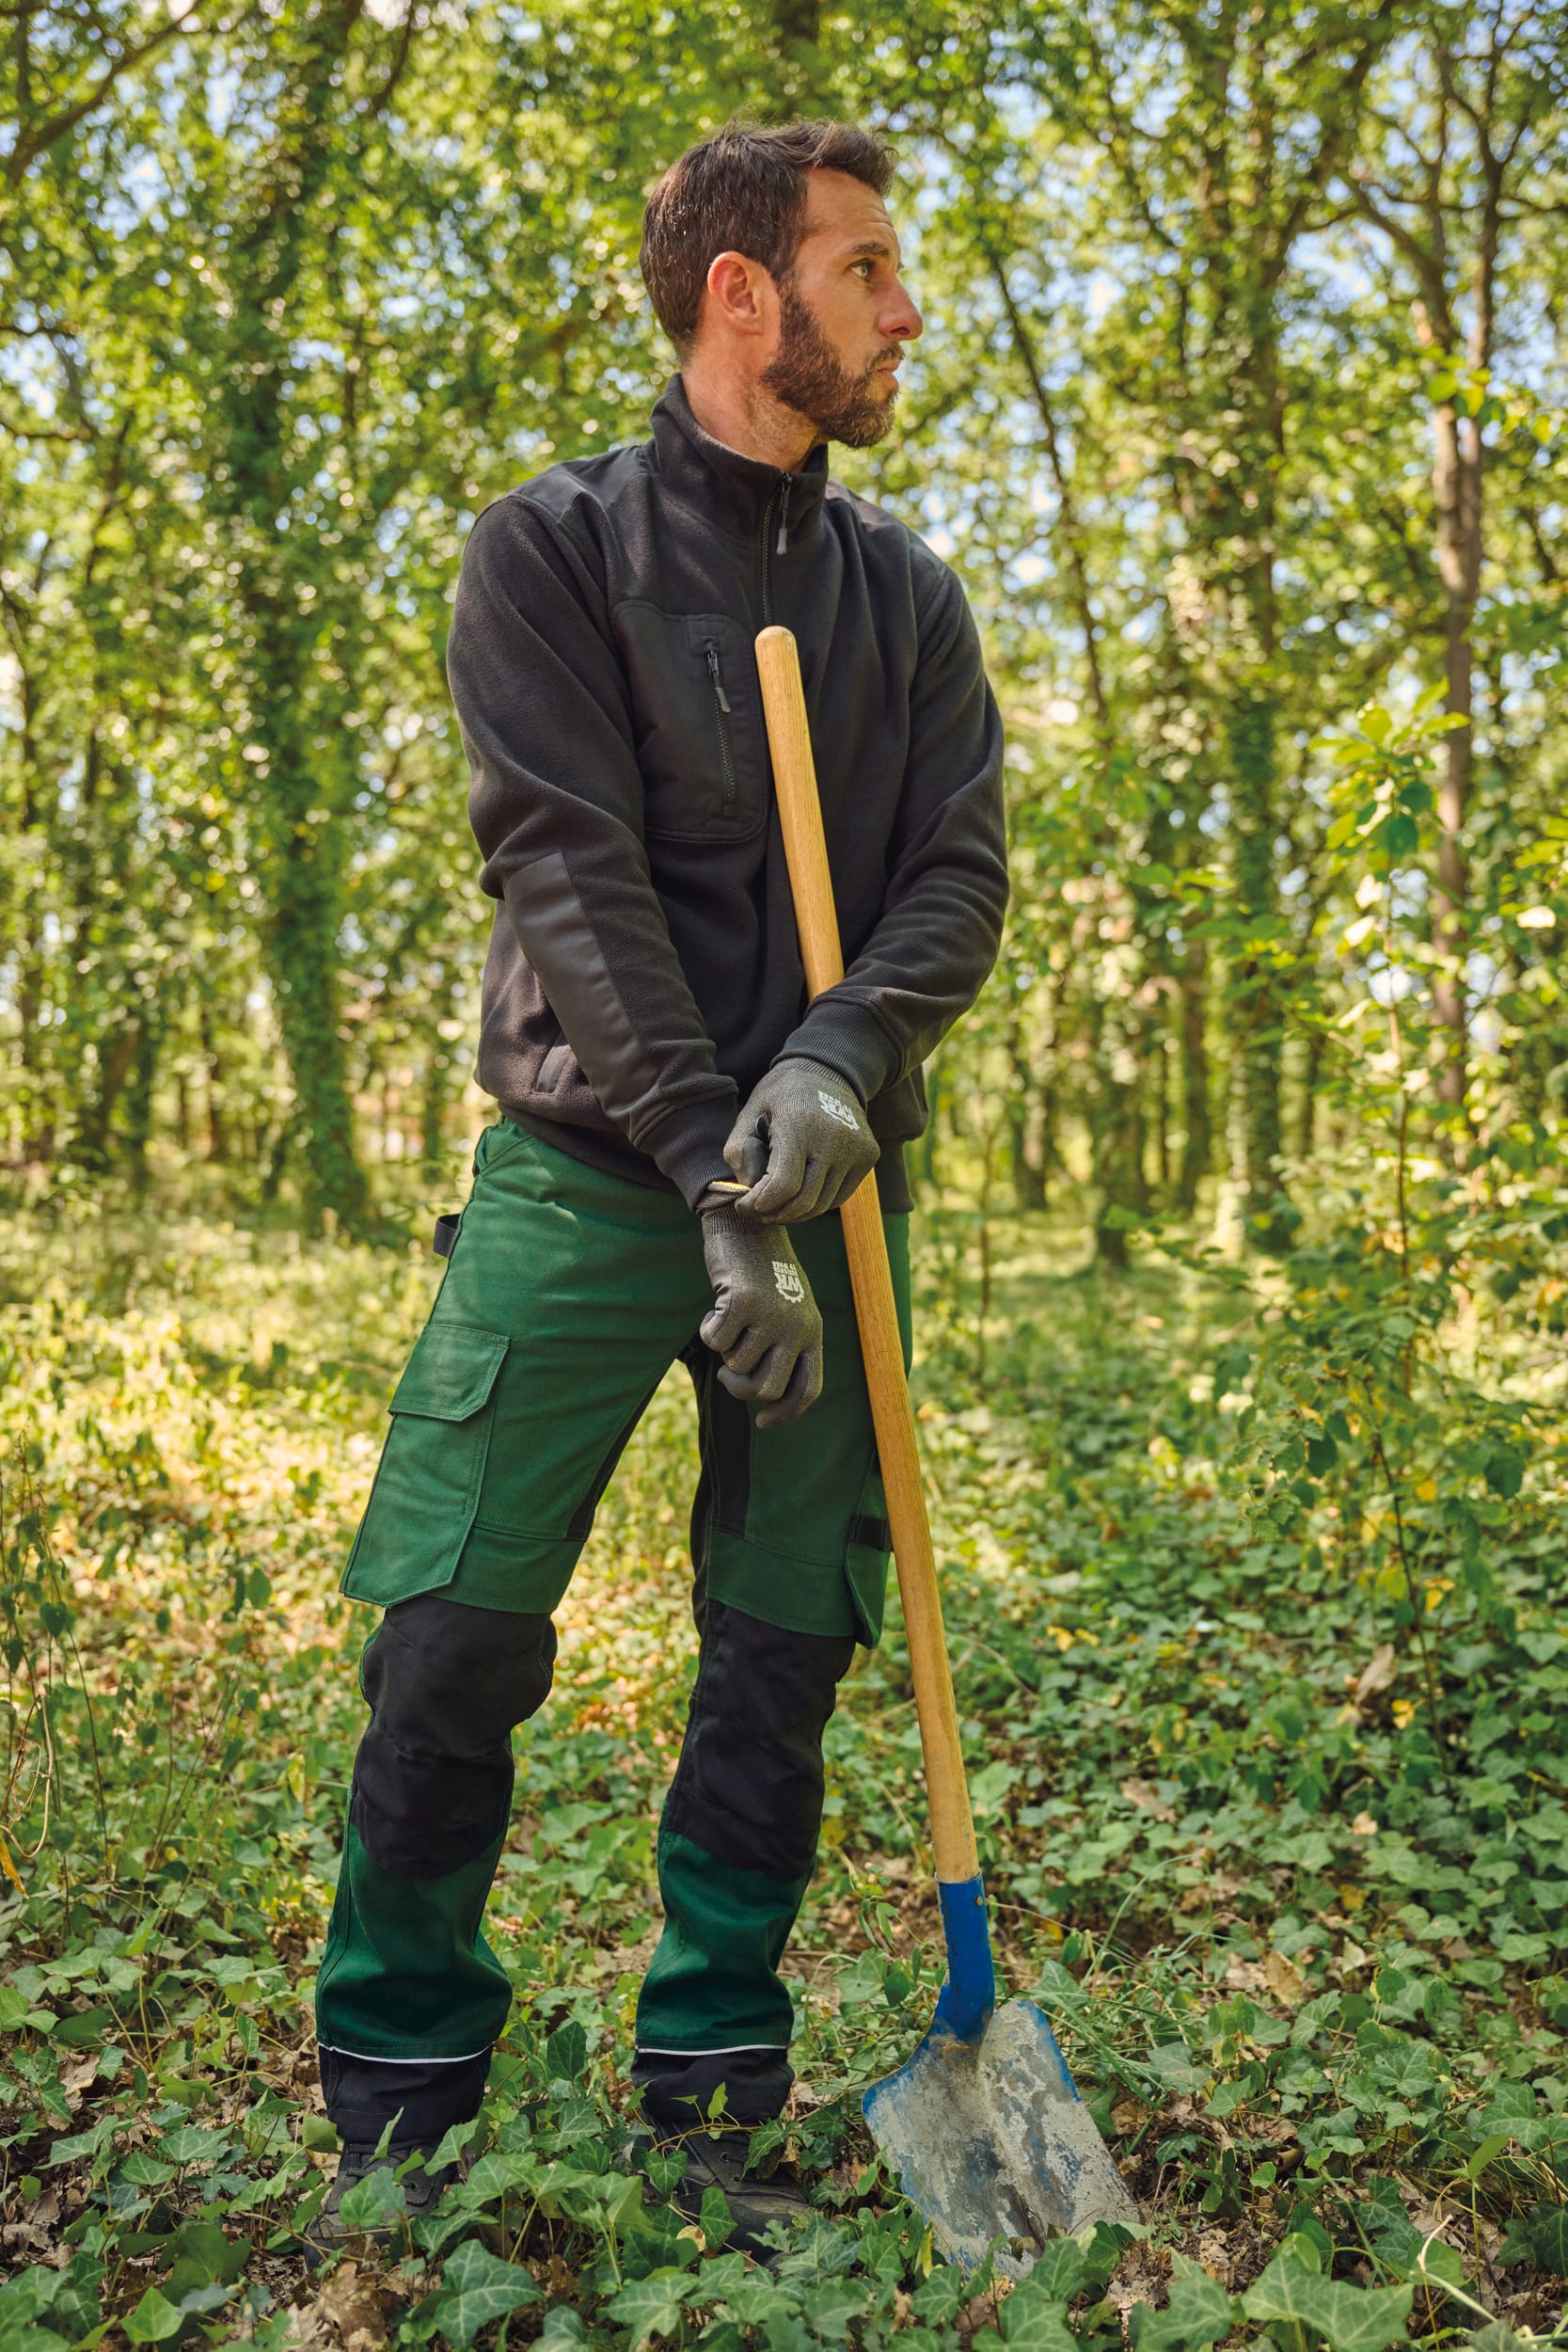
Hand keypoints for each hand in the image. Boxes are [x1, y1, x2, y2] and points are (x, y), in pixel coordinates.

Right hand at [698, 1199, 822, 1427]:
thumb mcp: (786, 1307)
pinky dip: (707, 1329)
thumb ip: (784, 1346)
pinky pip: (715, 1341)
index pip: (807, 1389)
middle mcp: (798, 1326)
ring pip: (735, 1365)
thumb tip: (763, 1398)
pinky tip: (714, 1308)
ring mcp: (772, 1315)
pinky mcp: (744, 1303)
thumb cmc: (762, 1271)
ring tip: (727, 1321)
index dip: (786, 1413)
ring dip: (723, 1349)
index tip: (763, 1422)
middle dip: (739, 1388)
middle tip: (726, 1374)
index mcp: (813, 1331)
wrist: (747, 1223)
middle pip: (765, 1389)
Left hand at [724, 1057, 877, 1221]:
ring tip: (776, 1207)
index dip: (760, 1205)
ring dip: (796, 1213)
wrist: (828, 1071)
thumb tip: (750, 1192)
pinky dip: (818, 1202)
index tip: (743, 1206)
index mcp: (799, 1126)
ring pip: (824, 1204)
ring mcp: (856, 1148)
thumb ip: (740, 1152)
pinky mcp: (869, 1155)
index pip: (784, 1185)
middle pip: (805, 1201)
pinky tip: (800, 1193)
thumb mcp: (749, 1113)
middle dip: (775, 1214)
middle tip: (758, 1213)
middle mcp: (833, 1138)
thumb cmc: (781, 1096)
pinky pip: (840, 1195)